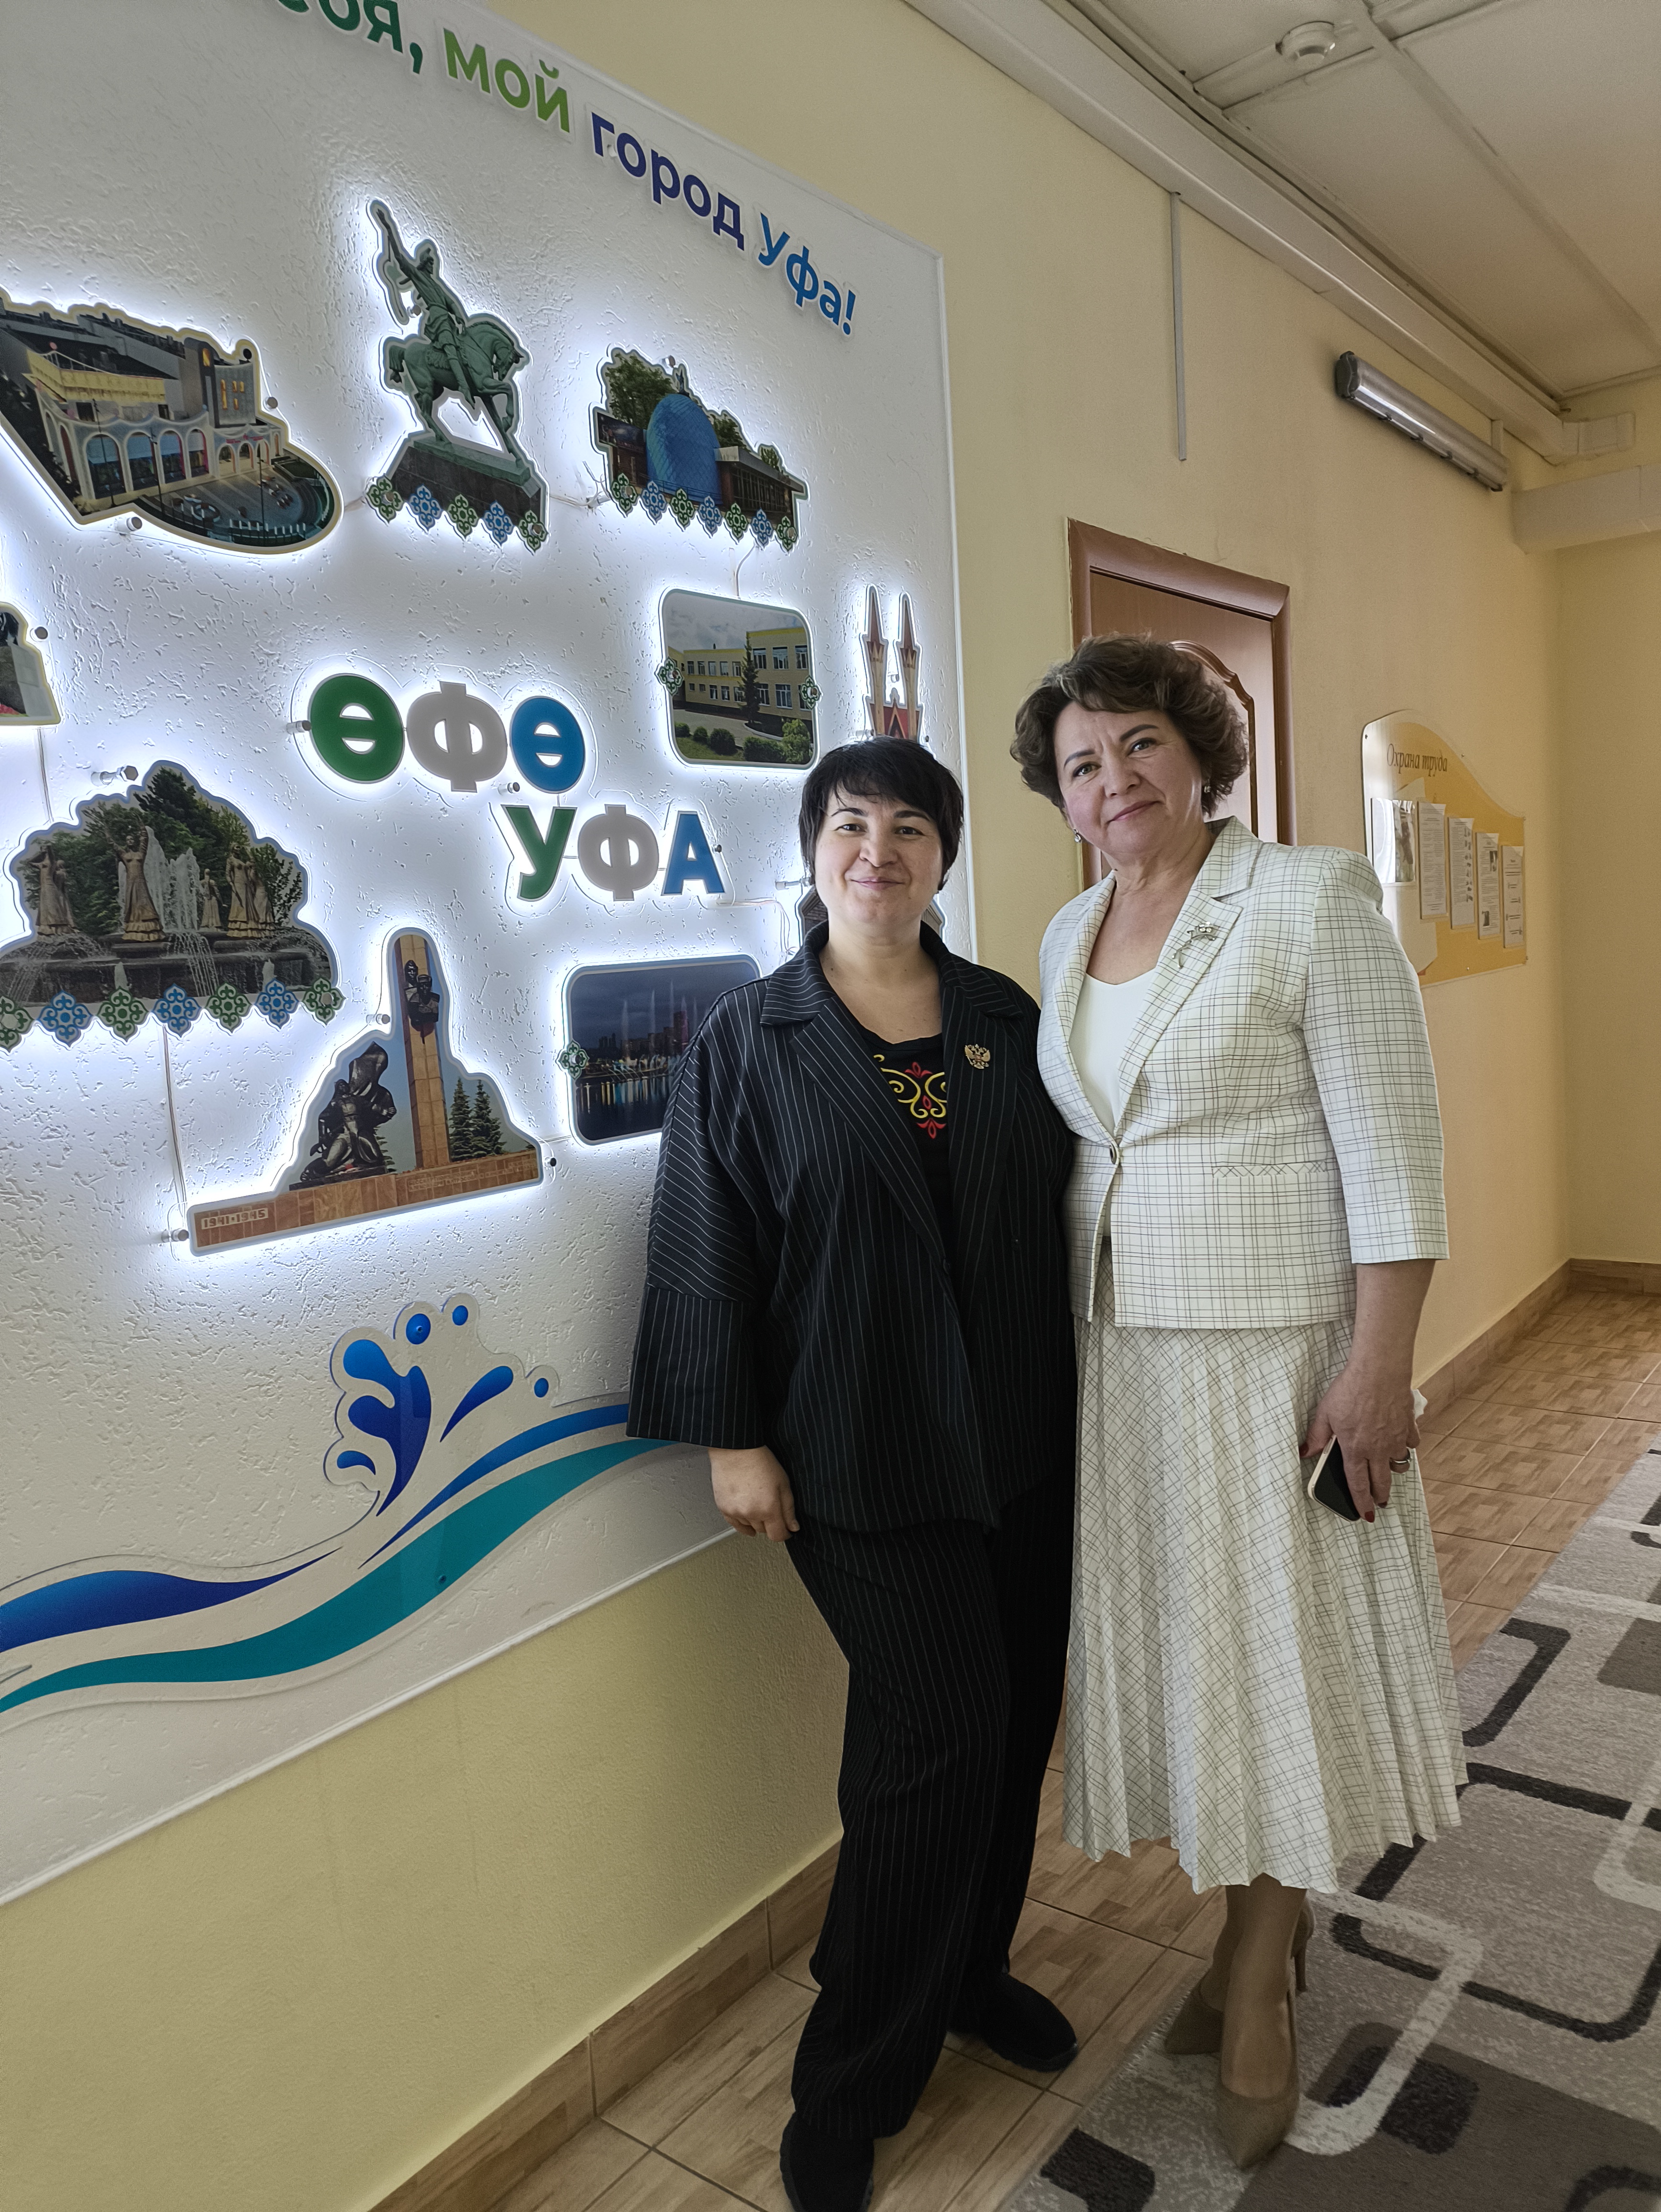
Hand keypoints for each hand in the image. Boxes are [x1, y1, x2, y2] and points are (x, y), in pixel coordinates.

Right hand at [709, 1446, 798, 1541]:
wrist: (736, 1450)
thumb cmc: (760, 1461)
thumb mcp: (783, 1483)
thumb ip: (789, 1509)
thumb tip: (793, 1527)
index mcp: (769, 1508)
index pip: (778, 1535)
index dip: (785, 1533)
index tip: (787, 1529)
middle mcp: (751, 1513)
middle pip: (764, 1531)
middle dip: (771, 1523)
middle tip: (771, 1508)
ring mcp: (736, 1512)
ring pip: (750, 1527)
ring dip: (756, 1521)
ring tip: (757, 1503)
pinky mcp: (724, 1508)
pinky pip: (735, 1525)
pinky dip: (743, 1523)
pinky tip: (747, 1517)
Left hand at [1300, 1357, 1417, 1520]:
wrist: (1379, 1372)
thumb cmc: (1350, 1389)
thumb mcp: (1325, 1413)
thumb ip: (1316, 1436)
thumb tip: (1305, 1453)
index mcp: (1355, 1450)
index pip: (1357, 1484)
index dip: (1361, 1502)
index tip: (1366, 1514)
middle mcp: (1377, 1450)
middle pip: (1381, 1482)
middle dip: (1380, 1496)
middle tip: (1380, 1502)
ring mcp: (1395, 1439)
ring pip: (1398, 1464)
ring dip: (1393, 1470)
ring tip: (1388, 1470)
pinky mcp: (1408, 1426)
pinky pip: (1410, 1444)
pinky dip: (1406, 1446)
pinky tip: (1400, 1442)